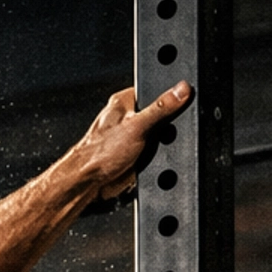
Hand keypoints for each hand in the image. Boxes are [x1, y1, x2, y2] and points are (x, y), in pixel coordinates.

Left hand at [70, 81, 192, 200]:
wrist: (89, 183)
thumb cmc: (100, 152)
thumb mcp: (138, 125)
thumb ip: (161, 107)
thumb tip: (181, 89)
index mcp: (124, 101)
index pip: (155, 90)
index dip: (170, 98)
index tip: (178, 106)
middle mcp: (127, 116)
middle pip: (161, 115)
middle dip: (165, 127)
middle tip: (158, 134)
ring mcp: (131, 135)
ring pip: (159, 135)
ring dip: (160, 144)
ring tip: (148, 149)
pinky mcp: (135, 153)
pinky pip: (154, 152)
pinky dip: (155, 156)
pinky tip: (148, 159)